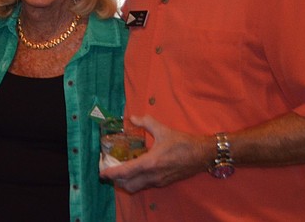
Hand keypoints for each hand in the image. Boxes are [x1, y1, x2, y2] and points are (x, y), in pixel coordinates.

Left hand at [99, 115, 213, 192]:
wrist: (203, 154)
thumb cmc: (183, 143)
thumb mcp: (162, 129)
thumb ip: (146, 122)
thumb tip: (133, 117)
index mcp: (150, 163)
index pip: (126, 172)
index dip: (112, 173)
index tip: (102, 173)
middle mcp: (153, 175)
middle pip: (129, 184)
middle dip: (117, 180)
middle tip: (111, 171)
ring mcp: (159, 181)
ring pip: (138, 186)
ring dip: (127, 181)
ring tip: (122, 170)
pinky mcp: (165, 182)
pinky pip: (146, 184)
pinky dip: (138, 180)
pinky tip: (137, 169)